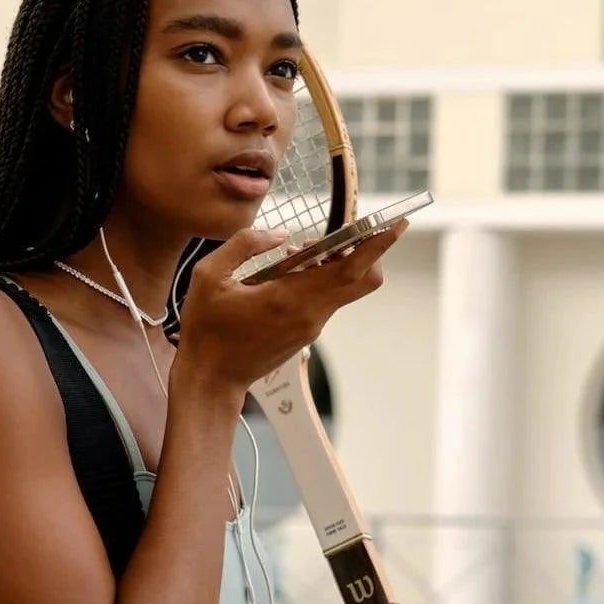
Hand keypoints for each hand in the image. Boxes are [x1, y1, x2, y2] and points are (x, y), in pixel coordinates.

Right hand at [173, 219, 407, 403]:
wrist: (212, 380)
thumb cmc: (206, 330)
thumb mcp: (209, 277)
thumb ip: (245, 245)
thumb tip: (281, 235)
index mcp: (290, 297)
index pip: (350, 268)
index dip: (377, 244)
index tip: (396, 223)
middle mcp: (310, 313)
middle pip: (363, 279)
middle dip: (368, 251)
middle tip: (351, 231)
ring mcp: (311, 326)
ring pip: (345, 288)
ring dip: (338, 264)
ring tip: (305, 252)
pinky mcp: (306, 333)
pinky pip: (327, 299)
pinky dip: (322, 280)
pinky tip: (290, 274)